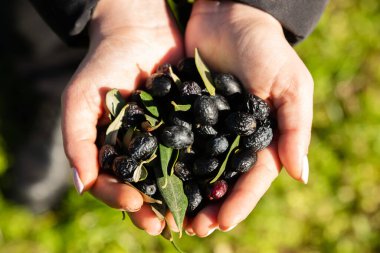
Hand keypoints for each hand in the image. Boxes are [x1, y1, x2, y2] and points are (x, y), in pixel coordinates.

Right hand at [61, 0, 182, 234]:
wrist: (138, 30)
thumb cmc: (103, 64)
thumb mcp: (80, 99)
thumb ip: (77, 141)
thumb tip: (83, 187)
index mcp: (114, 151)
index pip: (114, 183)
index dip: (121, 196)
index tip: (134, 202)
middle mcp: (143, 151)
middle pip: (147, 187)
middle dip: (154, 208)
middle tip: (164, 225)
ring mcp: (169, 140)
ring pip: (175, 176)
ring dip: (182, 197)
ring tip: (191, 216)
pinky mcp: (192, 126)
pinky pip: (199, 150)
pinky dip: (205, 168)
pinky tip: (213, 182)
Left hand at [184, 0, 312, 235]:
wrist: (228, 14)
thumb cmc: (265, 47)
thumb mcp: (289, 83)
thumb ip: (296, 127)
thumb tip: (300, 176)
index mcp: (261, 137)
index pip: (252, 178)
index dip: (239, 202)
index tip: (223, 223)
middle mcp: (233, 138)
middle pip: (221, 180)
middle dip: (208, 206)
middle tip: (192, 228)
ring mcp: (207, 128)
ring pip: (195, 168)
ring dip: (184, 192)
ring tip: (170, 214)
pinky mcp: (183, 113)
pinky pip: (174, 142)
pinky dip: (165, 162)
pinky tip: (153, 178)